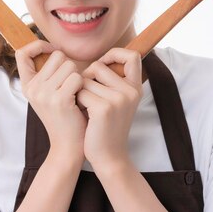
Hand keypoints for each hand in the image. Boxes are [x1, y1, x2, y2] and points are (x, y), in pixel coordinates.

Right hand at [15, 40, 86, 161]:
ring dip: (78, 76)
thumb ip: (48, 74)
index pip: (22, 53)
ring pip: (69, 65)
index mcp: (27, 85)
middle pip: (56, 56)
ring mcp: (44, 94)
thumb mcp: (49, 95)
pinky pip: (77, 77)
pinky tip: (80, 100)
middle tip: (71, 86)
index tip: (52, 51)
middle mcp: (32, 88)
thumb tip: (54, 49)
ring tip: (76, 94)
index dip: (38, 46)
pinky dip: (83, 86)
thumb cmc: (65, 117)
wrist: (68, 146)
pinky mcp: (59, 100)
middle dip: (69, 66)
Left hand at [77, 48, 142, 169]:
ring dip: (80, 93)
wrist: (109, 157)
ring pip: (85, 80)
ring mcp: (118, 99)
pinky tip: (84, 116)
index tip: (102, 65)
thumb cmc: (106, 127)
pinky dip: (77, 103)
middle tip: (88, 98)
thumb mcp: (117, 102)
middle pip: (98, 66)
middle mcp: (130, 91)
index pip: (131, 56)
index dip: (114, 54)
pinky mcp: (104, 108)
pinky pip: (80, 92)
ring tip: (88, 110)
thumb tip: (97, 62)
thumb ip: (112, 82)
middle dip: (87, 78)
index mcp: (135, 88)